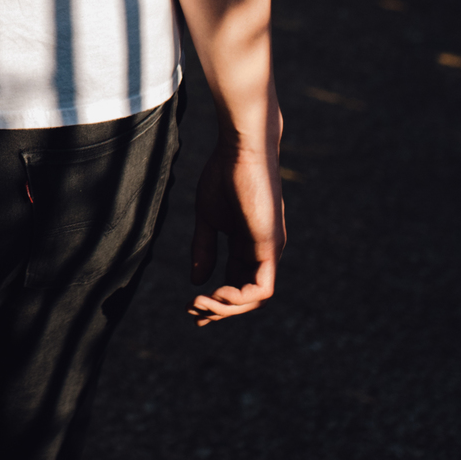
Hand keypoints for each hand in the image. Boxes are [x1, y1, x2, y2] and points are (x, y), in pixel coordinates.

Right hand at [189, 107, 284, 325]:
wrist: (239, 149)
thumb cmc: (223, 175)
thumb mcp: (208, 218)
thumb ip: (203, 248)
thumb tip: (196, 280)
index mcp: (248, 244)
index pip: (236, 283)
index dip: (215, 300)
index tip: (190, 306)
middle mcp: (263, 251)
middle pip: (246, 296)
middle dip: (218, 310)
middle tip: (192, 310)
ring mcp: (270, 250)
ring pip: (255, 298)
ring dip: (225, 308)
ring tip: (199, 303)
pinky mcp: (271, 246)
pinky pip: (262, 289)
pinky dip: (239, 299)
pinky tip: (216, 292)